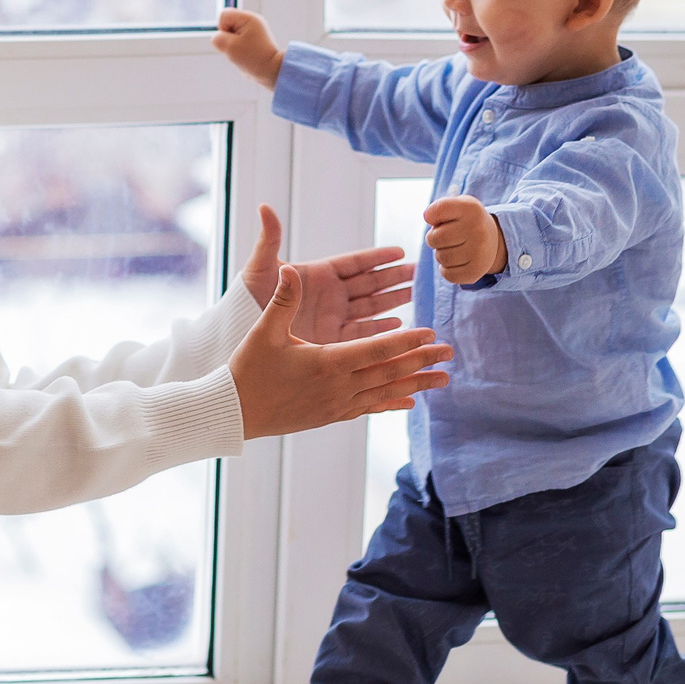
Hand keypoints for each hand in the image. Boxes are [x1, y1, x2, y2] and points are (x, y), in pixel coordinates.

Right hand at [214, 9, 283, 86]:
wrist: (272, 71)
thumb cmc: (253, 58)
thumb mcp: (229, 48)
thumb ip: (217, 39)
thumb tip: (218, 38)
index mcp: (248, 18)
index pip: (223, 15)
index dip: (222, 29)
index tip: (233, 41)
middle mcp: (252, 21)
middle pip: (227, 25)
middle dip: (227, 38)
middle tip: (239, 49)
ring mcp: (254, 30)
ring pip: (231, 35)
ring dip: (233, 45)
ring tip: (243, 53)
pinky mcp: (254, 40)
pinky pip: (238, 42)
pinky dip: (238, 49)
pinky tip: (246, 56)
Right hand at [228, 265, 451, 438]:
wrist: (235, 412)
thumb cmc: (249, 369)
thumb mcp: (265, 331)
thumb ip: (284, 299)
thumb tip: (292, 268)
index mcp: (327, 362)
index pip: (376, 350)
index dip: (405, 341)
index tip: (430, 332)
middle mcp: (339, 386)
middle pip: (390, 372)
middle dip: (422, 361)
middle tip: (449, 352)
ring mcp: (337, 404)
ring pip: (386, 392)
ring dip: (416, 384)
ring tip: (443, 379)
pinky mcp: (332, 415)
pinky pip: (370, 408)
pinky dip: (392, 403)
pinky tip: (410, 402)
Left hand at [239, 205, 414, 342]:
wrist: (239, 332)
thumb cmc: (246, 297)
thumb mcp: (260, 267)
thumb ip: (270, 239)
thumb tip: (265, 206)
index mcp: (317, 274)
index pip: (354, 263)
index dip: (377, 257)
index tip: (401, 250)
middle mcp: (329, 295)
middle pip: (369, 283)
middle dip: (394, 277)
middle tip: (420, 271)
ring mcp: (332, 317)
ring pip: (371, 307)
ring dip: (393, 301)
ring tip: (417, 295)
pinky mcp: (331, 341)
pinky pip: (362, 334)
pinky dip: (380, 330)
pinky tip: (400, 326)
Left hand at [423, 195, 506, 284]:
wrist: (492, 239)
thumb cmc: (466, 221)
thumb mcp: (457, 205)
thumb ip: (439, 208)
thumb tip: (427, 217)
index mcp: (471, 209)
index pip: (438, 210)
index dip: (431, 215)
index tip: (439, 218)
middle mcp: (478, 229)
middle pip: (435, 238)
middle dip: (433, 238)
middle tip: (445, 237)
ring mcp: (479, 252)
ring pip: (441, 258)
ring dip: (441, 254)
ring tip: (453, 248)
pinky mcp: (477, 271)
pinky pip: (447, 274)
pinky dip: (446, 270)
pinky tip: (456, 261)